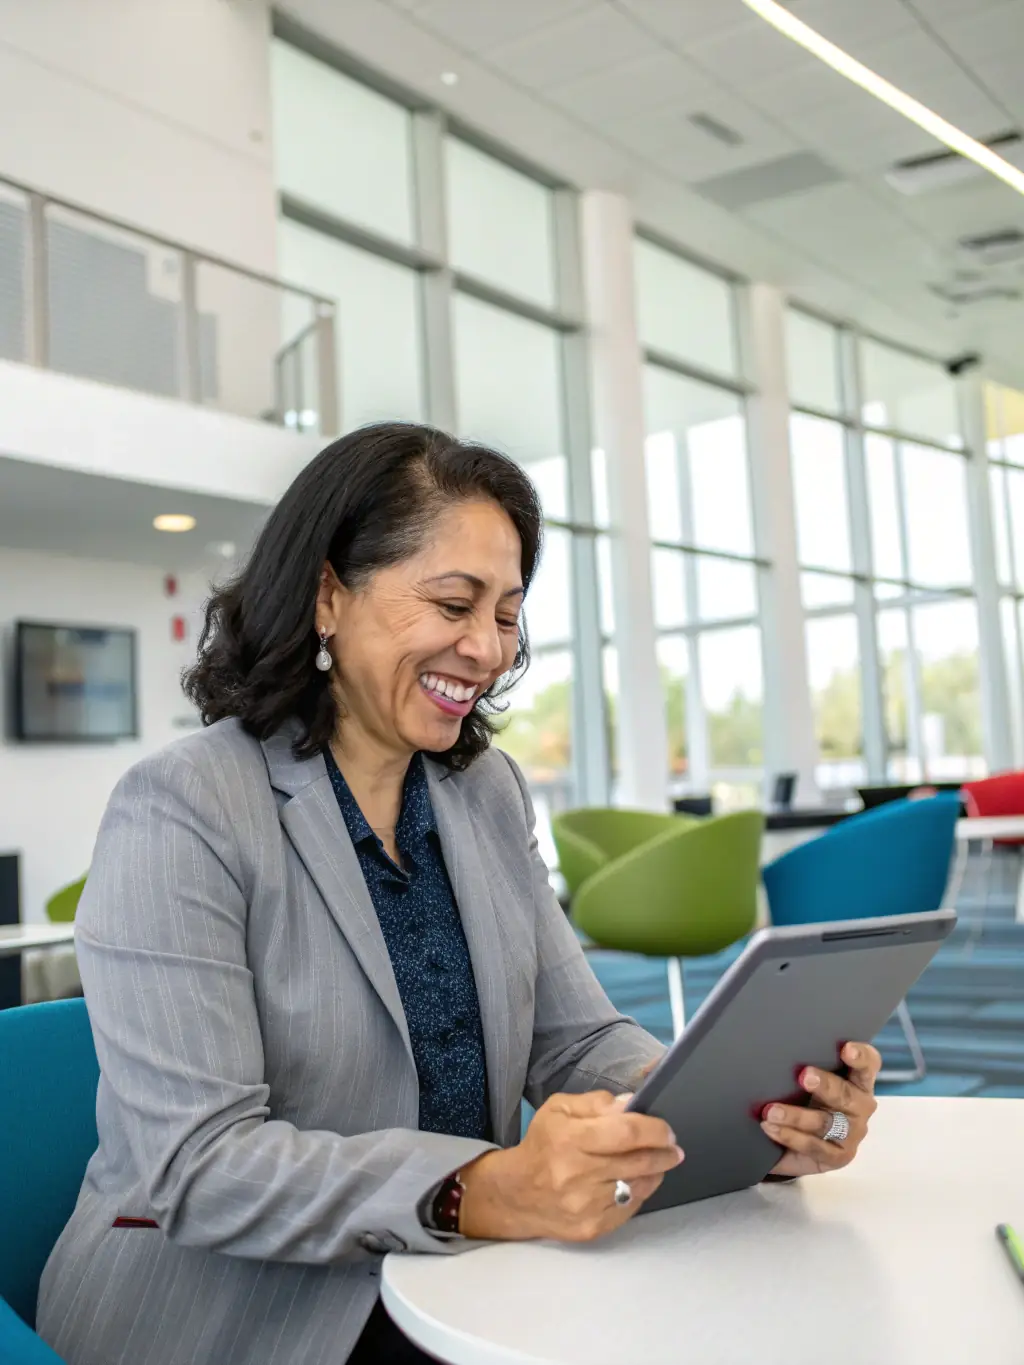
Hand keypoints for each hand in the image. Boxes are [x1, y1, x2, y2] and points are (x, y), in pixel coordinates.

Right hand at [459, 1090, 683, 1243]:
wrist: (517, 1194)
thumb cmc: (542, 1144)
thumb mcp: (560, 1109)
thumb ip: (597, 1103)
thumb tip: (631, 1104)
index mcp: (570, 1139)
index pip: (626, 1133)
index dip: (655, 1130)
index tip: (667, 1130)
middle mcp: (579, 1175)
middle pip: (639, 1161)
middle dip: (664, 1152)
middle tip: (673, 1147)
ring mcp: (587, 1206)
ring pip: (640, 1186)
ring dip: (655, 1172)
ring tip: (657, 1162)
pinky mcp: (593, 1228)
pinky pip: (631, 1208)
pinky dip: (640, 1192)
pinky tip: (637, 1181)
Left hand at [762, 1042, 880, 1177]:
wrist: (796, 1143)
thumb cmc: (804, 1098)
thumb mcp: (806, 1081)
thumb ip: (803, 1064)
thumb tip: (773, 1046)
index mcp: (857, 1080)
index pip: (868, 1064)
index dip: (861, 1056)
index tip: (846, 1049)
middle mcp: (860, 1105)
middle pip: (847, 1093)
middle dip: (825, 1085)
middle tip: (804, 1076)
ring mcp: (852, 1132)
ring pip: (826, 1122)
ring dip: (797, 1116)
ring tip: (772, 1111)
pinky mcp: (839, 1155)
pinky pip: (815, 1146)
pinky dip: (790, 1136)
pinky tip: (771, 1128)